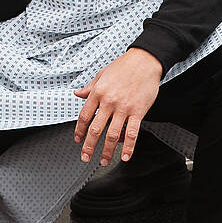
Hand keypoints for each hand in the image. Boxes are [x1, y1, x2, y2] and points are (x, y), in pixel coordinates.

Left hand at [73, 48, 163, 165]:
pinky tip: (125, 156)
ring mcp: (124, 108)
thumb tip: (77, 93)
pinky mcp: (138, 111)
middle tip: (85, 157)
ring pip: (112, 134)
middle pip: (96, 129)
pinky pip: (132, 132)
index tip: (77, 140)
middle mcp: (109, 102)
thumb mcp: (101, 74)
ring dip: (107, 151)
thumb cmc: (123, 66)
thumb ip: (89, 87)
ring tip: (103, 161)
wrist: (144, 61)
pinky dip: (128, 146)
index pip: (85, 116)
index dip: (79, 130)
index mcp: (98, 93)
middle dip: (89, 146)